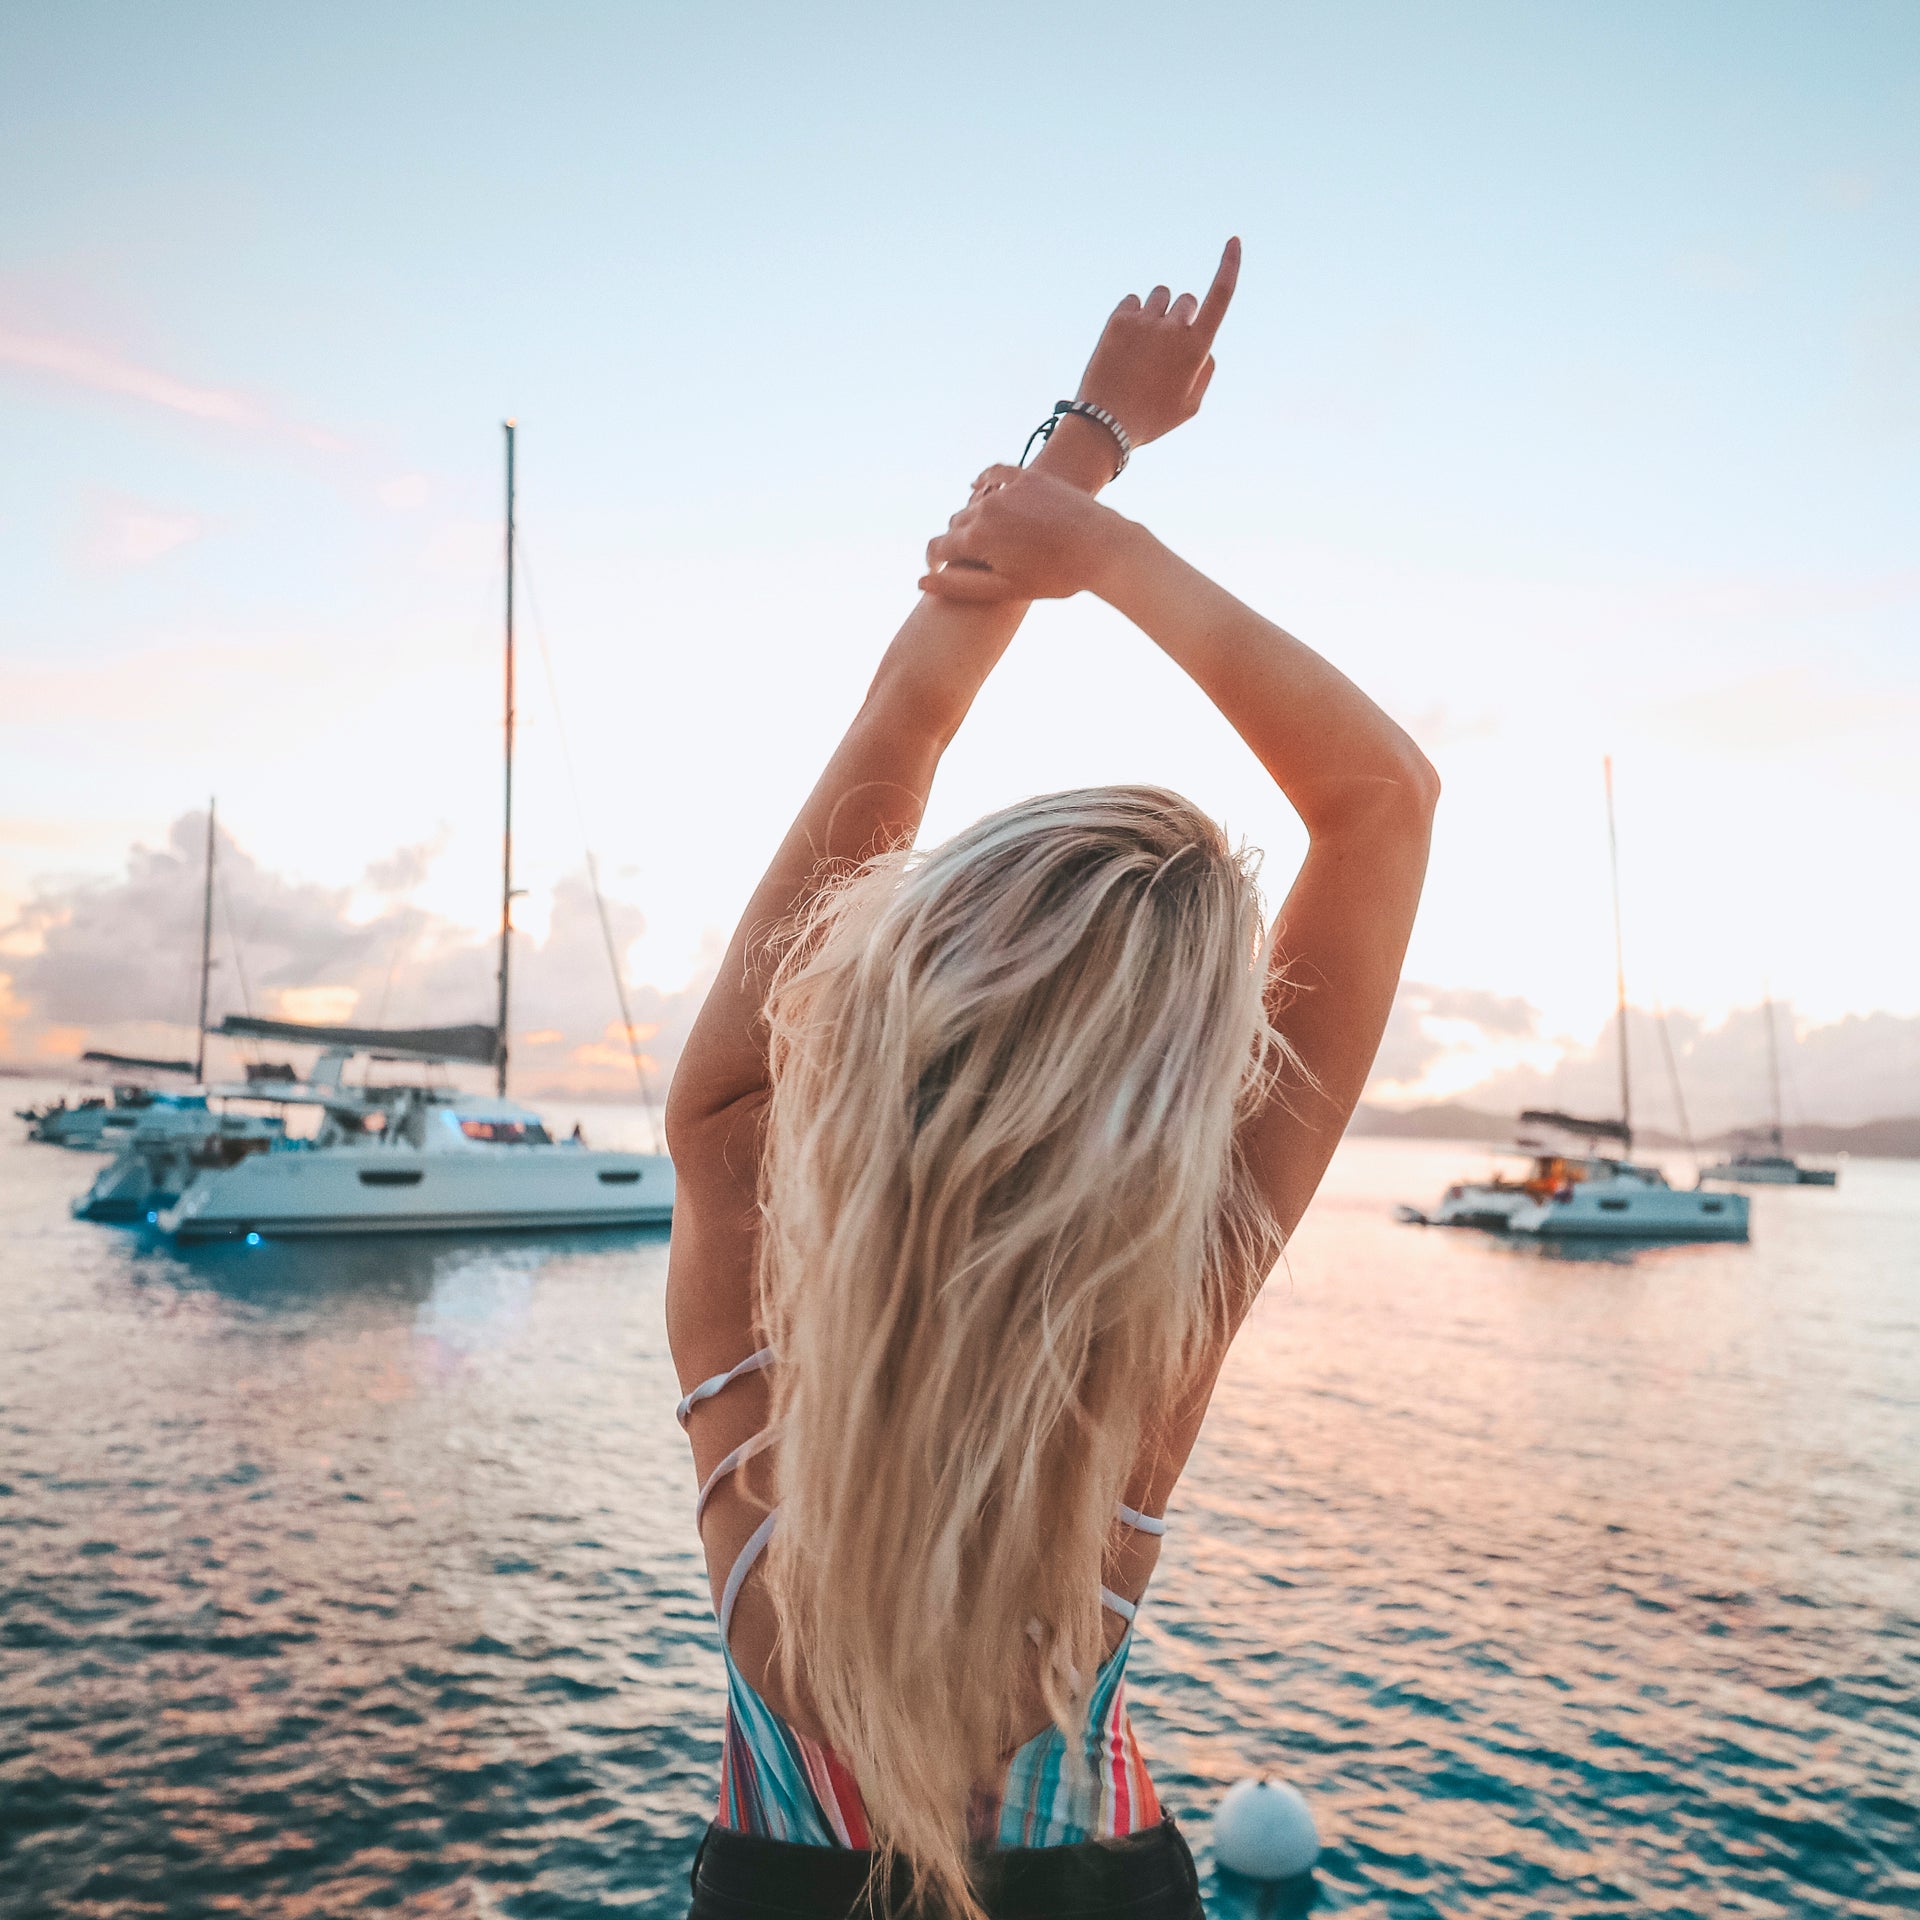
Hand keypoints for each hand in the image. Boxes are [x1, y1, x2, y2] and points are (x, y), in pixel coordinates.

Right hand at [919, 466, 1135, 604]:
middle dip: (958, 541)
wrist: (1102, 547)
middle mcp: (986, 507)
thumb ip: (960, 585)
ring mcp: (1007, 488)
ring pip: (975, 501)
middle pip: (956, 524)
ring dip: (974, 516)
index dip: (934, 561)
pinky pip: (994, 474)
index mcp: (976, 538)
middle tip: (970, 559)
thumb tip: (920, 581)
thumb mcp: (1005, 589)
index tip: (939, 570)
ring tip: (986, 535)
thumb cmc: (1056, 577)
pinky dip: (985, 483)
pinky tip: (982, 490)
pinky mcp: (1027, 476)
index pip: (938, 547)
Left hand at [1072, 237, 1240, 449]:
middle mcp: (1174, 328)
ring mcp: (1145, 321)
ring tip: (1143, 345)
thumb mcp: (1189, 406)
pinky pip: (1133, 300)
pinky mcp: (1119, 319)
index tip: (1234, 242)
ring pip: (1160, 296)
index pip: (1220, 295)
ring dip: (1157, 311)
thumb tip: (1205, 345)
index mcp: (1196, 348)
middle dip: (1182, 316)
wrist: (1104, 424)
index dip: (1229, 266)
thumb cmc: (1151, 417)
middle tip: (1164, 347)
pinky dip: (1133, 315)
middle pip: (1187, 301)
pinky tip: (1125, 342)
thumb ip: (1205, 371)